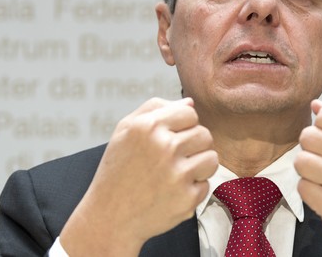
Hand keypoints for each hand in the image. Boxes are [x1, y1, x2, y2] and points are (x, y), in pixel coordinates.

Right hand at [60, 97, 217, 255]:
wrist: (109, 218)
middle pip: (205, 134)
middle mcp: (164, 147)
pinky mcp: (187, 199)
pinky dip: (193, 190)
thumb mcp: (125, 131)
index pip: (190, 113)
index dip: (183, 126)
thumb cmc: (118, 171)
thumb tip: (190, 103)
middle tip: (174, 159)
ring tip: (178, 173)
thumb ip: (156, 108)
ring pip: (212, 158)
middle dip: (194, 146)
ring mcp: (177, 174)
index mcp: (148, 126)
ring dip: (199, 166)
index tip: (172, 138)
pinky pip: (206, 184)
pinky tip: (173, 192)